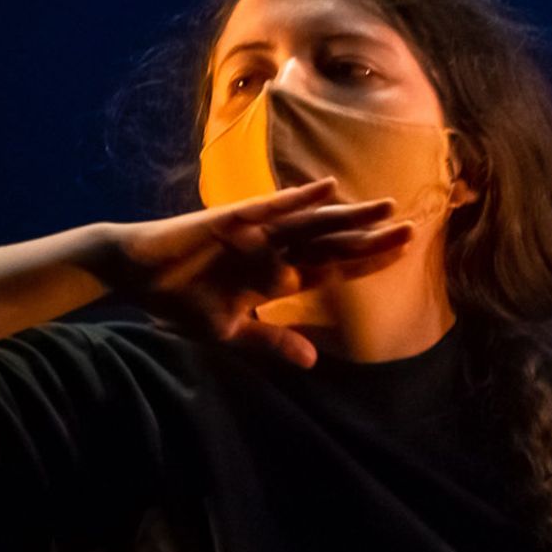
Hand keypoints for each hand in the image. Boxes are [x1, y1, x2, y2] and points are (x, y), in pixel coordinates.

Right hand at [92, 184, 406, 367]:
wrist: (134, 276)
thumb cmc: (180, 301)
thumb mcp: (231, 330)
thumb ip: (272, 340)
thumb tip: (313, 363)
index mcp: (278, 276)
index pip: (334, 268)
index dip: (367, 262)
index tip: (404, 255)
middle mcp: (276, 251)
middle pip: (334, 243)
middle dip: (372, 238)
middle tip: (416, 229)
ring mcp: (257, 233)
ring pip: (314, 222)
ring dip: (349, 215)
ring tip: (387, 206)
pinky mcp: (232, 219)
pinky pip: (272, 206)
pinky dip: (299, 197)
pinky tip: (329, 188)